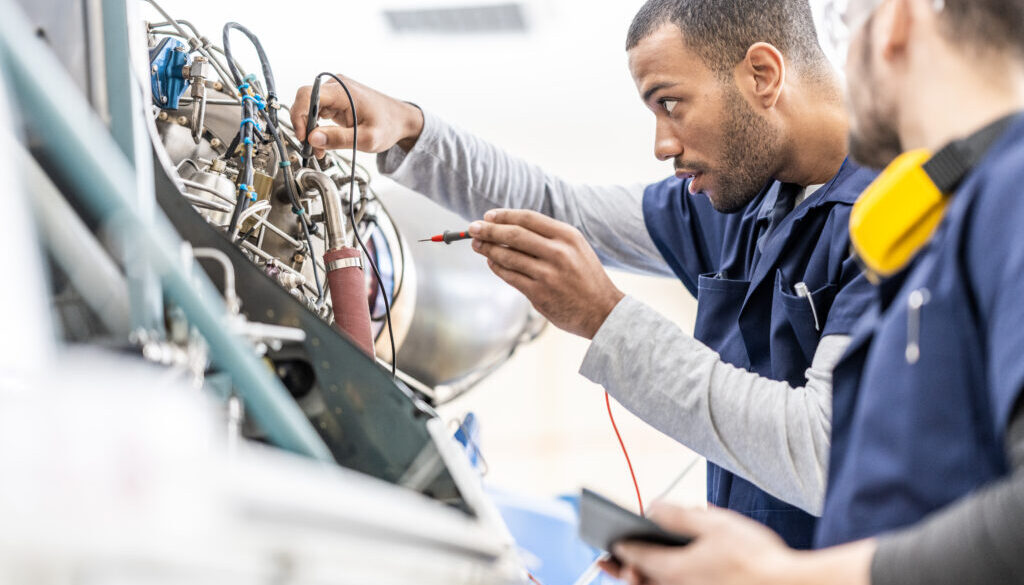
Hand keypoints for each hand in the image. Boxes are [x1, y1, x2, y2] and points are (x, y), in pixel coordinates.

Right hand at [291, 75, 423, 157]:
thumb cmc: (389, 125)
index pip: (307, 95)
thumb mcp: (366, 138)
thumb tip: (313, 139)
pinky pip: (317, 112)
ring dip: (310, 129)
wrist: (401, 120)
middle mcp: (336, 86)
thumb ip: (339, 139)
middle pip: (305, 101)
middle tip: (312, 147)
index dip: (299, 116)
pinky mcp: (336, 100)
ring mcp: (335, 92)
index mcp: (343, 91)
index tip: (303, 137)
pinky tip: (324, 141)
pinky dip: (317, 127)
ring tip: (320, 148)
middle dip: (304, 126)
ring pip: (309, 108)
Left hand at [468, 209, 624, 338]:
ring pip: (508, 256)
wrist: (602, 311)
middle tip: (473, 229)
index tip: (488, 216)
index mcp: (567, 236)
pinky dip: (497, 268)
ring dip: (488, 249)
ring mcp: (548, 274)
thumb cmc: (586, 277)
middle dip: (489, 230)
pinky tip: (492, 263)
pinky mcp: (539, 294)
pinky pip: (510, 276)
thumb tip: (511, 227)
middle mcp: (558, 252)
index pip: (528, 218)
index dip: (504, 215)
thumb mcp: (576, 248)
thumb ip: (549, 237)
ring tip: (478, 245)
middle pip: (514, 235)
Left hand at [608, 504, 797, 584]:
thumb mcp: (715, 524)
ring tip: (629, 570)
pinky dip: (662, 582)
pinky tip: (664, 573)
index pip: (636, 557)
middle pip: (640, 580)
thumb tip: (651, 507)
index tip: (608, 539)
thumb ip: (679, 515)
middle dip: (620, 570)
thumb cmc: (754, 555)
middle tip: (602, 561)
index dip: (619, 546)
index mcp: (675, 569)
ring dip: (639, 579)